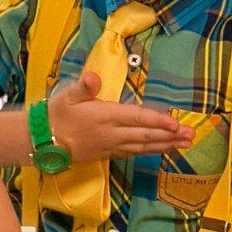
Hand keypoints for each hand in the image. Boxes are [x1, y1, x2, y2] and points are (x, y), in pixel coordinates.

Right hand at [46, 69, 192, 160]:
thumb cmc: (55, 114)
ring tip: (184, 144)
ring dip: (165, 146)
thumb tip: (93, 78)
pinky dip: (151, 152)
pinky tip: (162, 150)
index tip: (175, 124)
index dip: (157, 122)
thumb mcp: (67, 96)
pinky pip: (134, 153)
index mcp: (104, 116)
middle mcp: (111, 134)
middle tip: (190, 136)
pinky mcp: (108, 154)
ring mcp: (111, 146)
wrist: (41, 141)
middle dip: (169, 136)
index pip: (136, 119)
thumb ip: (83, 87)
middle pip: (145, 136)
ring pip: (143, 147)